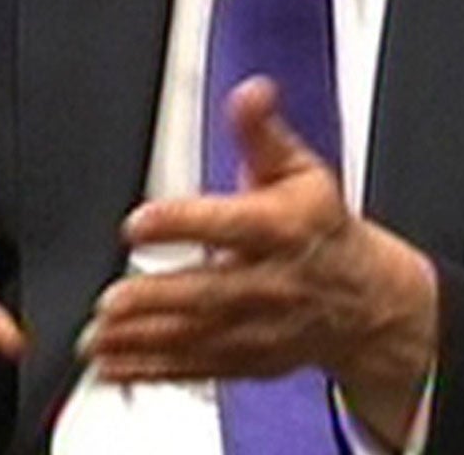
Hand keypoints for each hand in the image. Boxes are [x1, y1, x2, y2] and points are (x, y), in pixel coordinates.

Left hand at [82, 77, 437, 446]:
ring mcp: (258, 329)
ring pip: (195, 338)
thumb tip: (251, 91)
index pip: (231, 225)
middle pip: (209, 294)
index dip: (183, 223)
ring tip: (96, 337)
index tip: (138, 223)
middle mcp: (270, 284)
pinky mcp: (246, 360)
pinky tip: (112, 366)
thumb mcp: (299, 169)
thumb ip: (261, 131)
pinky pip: (194, 370)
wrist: (367, 302)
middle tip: (110, 300)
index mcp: (282, 229)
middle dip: (156, 299)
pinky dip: (151, 371)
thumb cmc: (322, 229)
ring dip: (142, 340)